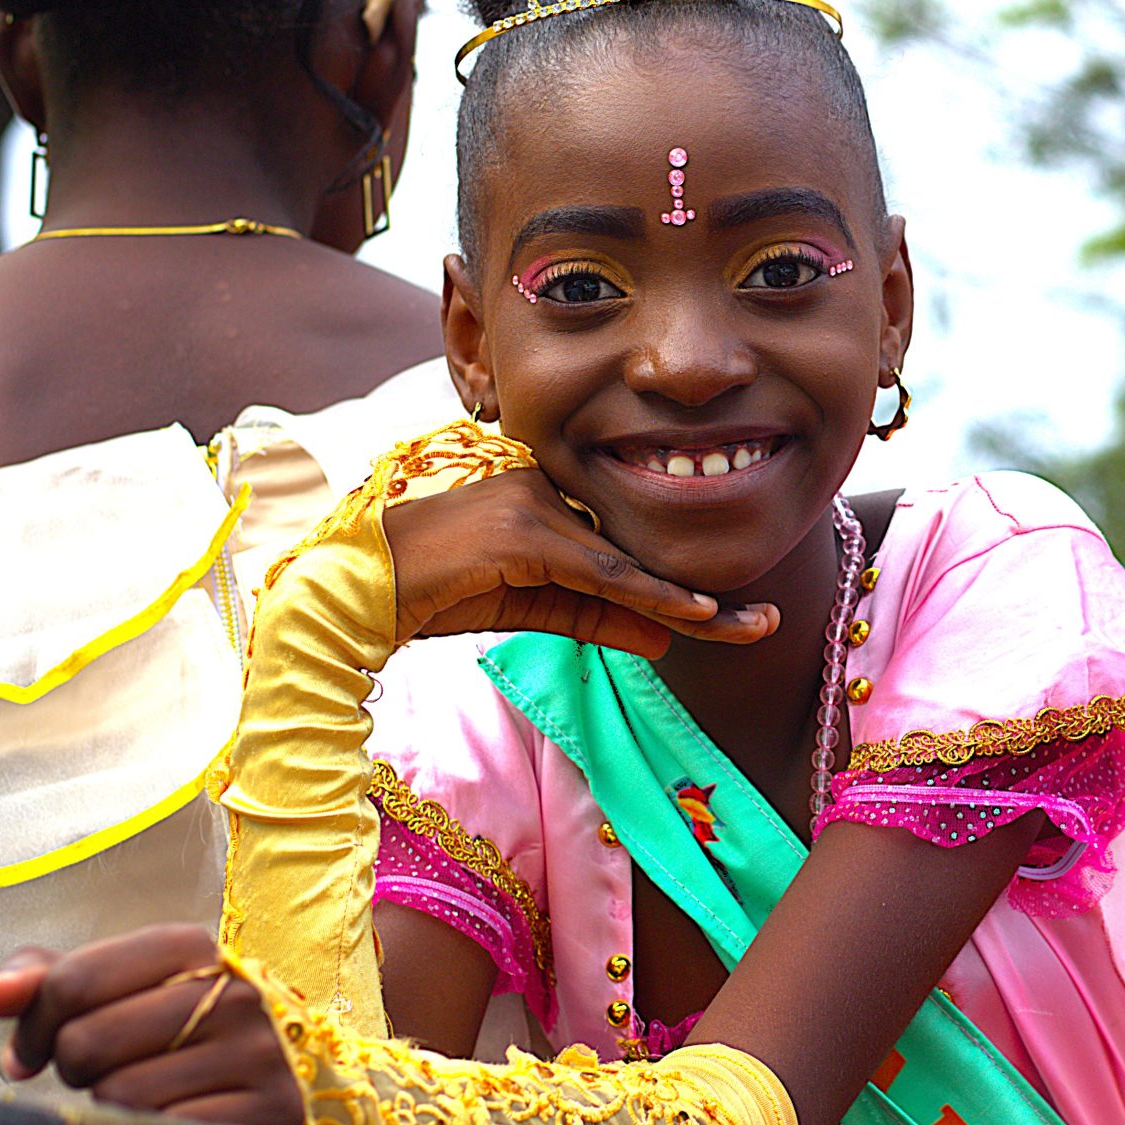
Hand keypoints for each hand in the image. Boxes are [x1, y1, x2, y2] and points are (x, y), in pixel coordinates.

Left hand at [0, 923, 303, 1124]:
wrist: (289, 1083)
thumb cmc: (180, 1035)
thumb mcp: (125, 991)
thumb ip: (51, 983)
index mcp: (192, 948)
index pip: (76, 979)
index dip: (34, 1022)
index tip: (33, 1049)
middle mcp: (232, 993)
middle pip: (89, 1040)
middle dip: (73, 1068)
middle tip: (97, 1074)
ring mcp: (257, 1055)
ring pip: (121, 1094)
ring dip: (111, 1107)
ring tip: (142, 1095)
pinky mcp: (268, 1114)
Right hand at [383, 472, 776, 657]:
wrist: (358, 595)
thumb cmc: (433, 595)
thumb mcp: (532, 610)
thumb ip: (598, 617)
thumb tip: (667, 641)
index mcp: (549, 493)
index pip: (627, 546)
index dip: (680, 585)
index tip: (736, 615)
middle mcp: (548, 483)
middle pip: (638, 550)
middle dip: (701, 596)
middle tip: (766, 623)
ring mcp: (536, 501)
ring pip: (628, 563)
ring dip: (691, 604)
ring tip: (752, 627)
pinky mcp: (522, 531)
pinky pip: (599, 571)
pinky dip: (649, 595)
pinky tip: (695, 614)